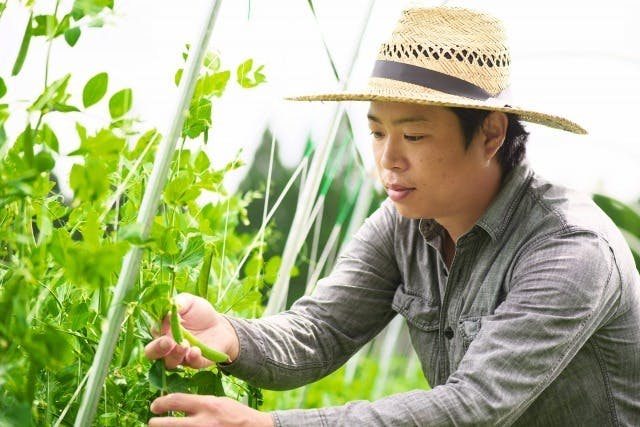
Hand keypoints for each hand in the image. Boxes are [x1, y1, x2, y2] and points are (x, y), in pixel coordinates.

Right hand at [144, 293, 239, 368]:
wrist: (221, 325)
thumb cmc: (200, 312)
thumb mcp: (189, 302)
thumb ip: (178, 303)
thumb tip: (168, 310)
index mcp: (162, 330)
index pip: (154, 331)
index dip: (158, 327)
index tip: (168, 318)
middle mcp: (167, 346)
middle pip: (153, 353)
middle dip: (157, 349)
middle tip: (167, 342)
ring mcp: (181, 356)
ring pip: (170, 362)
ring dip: (175, 355)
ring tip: (184, 345)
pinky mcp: (197, 362)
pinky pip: (192, 364)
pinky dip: (193, 358)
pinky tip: (195, 350)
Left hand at [149, 393, 273, 426]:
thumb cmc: (235, 414)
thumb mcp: (218, 402)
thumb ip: (199, 404)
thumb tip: (177, 405)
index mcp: (207, 405)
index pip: (176, 401)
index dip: (161, 403)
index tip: (155, 406)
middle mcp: (203, 422)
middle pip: (169, 424)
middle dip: (156, 423)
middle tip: (152, 422)